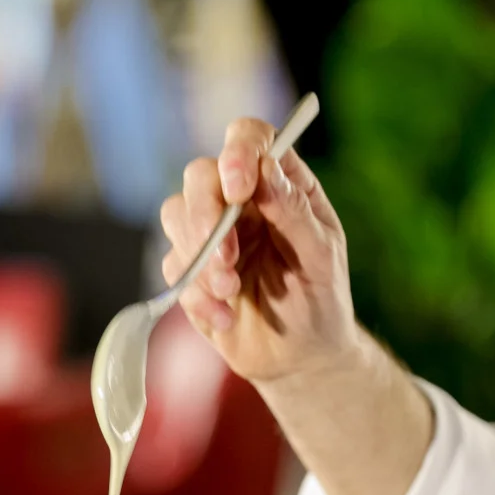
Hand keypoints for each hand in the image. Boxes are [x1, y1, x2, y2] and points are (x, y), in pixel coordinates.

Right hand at [160, 118, 361, 383]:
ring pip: (175, 215)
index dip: (238, 153)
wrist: (299, 356)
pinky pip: (174, 269)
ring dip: (200, 258)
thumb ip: (294, 211)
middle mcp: (240, 200)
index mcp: (279, 183)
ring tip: (231, 292)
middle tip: (227, 257)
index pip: (250, 139)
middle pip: (199, 174)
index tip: (239, 188)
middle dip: (206, 214)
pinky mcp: (190, 270)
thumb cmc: (320, 300)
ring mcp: (211, 233)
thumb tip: (265, 171)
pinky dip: (197, 296)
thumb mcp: (321, 256)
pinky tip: (226, 317)